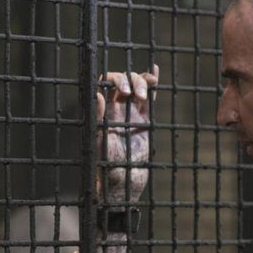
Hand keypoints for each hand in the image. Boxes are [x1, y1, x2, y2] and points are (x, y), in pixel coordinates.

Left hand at [96, 65, 158, 203]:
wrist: (124, 180)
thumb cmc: (107, 164)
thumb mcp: (100, 141)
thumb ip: (98, 118)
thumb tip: (97, 95)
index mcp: (104, 111)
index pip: (106, 83)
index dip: (116, 79)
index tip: (125, 90)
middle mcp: (116, 108)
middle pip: (124, 80)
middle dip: (132, 79)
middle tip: (138, 94)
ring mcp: (131, 112)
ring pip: (138, 86)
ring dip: (144, 81)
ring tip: (150, 88)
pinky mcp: (145, 120)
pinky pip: (150, 98)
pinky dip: (153, 85)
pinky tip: (155, 72)